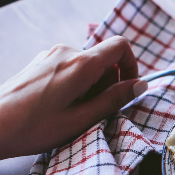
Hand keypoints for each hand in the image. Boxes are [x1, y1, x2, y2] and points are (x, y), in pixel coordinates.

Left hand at [0, 36, 145, 161]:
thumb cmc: (33, 127)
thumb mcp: (81, 119)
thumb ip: (114, 100)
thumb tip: (141, 85)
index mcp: (80, 64)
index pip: (120, 46)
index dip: (132, 67)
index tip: (128, 90)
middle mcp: (66, 52)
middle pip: (104, 59)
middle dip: (108, 84)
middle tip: (96, 112)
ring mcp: (50, 55)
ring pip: (87, 65)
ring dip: (91, 87)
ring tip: (74, 113)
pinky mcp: (40, 63)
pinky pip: (70, 68)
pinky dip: (76, 85)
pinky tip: (60, 107)